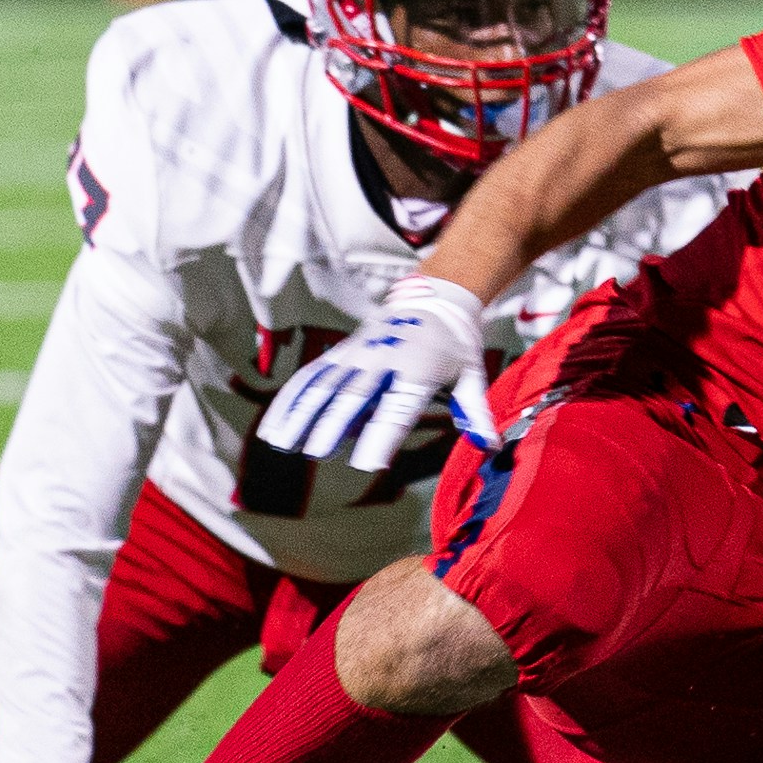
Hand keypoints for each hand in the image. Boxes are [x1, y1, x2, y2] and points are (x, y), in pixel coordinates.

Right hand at [255, 275, 500, 472]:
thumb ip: (475, 411)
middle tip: (318, 452)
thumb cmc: (455, 346)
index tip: (368, 464)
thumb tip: (489, 446)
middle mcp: (384, 358)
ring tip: (282, 445)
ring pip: (324, 385)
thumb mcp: (472, 374)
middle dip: (334, 423)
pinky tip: (273, 430)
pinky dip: (290, 402)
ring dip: (301, 414)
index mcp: (418, 367)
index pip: (398, 406)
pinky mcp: (341, 353)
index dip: (382, 434)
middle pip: (354, 394)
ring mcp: (358, 354)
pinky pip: (311, 377)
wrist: (435, 298)